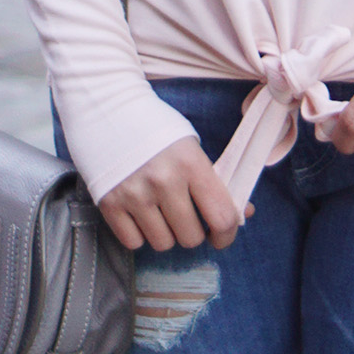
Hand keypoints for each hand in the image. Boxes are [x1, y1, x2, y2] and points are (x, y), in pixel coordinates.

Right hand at [99, 138, 246, 252]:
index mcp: (191, 163)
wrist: (108, 109)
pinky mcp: (109, 203)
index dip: (227, 235)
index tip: (221, 236)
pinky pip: (133, 243)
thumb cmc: (156, 130)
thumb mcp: (191, 148)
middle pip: (191, 237)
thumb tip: (244, 213)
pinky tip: (139, 214)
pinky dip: (139, 234)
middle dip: (192, 232)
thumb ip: (215, 182)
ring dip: (165, 234)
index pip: (221, 217)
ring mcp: (134, 194)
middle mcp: (164, 181)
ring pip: (163, 243)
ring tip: (159, 212)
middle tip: (185, 217)